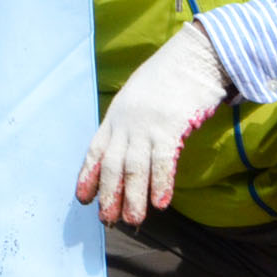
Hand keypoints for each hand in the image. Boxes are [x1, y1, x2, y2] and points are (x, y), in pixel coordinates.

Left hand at [76, 21, 230, 225]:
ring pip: (135, 168)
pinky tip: (161, 203)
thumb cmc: (169, 76)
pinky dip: (161, 183)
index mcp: (116, 115)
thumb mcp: (138, 96)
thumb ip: (131, 120)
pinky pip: (163, 161)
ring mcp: (147, 125)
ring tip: (132, 220)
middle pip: (113, 165)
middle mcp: (126, 122)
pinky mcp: (171, 126)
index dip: (88, 175)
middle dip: (109, 194)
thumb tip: (130, 146)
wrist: (194, 56)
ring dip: (133, 197)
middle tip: (108, 220)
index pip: (96, 150)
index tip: (82, 198)